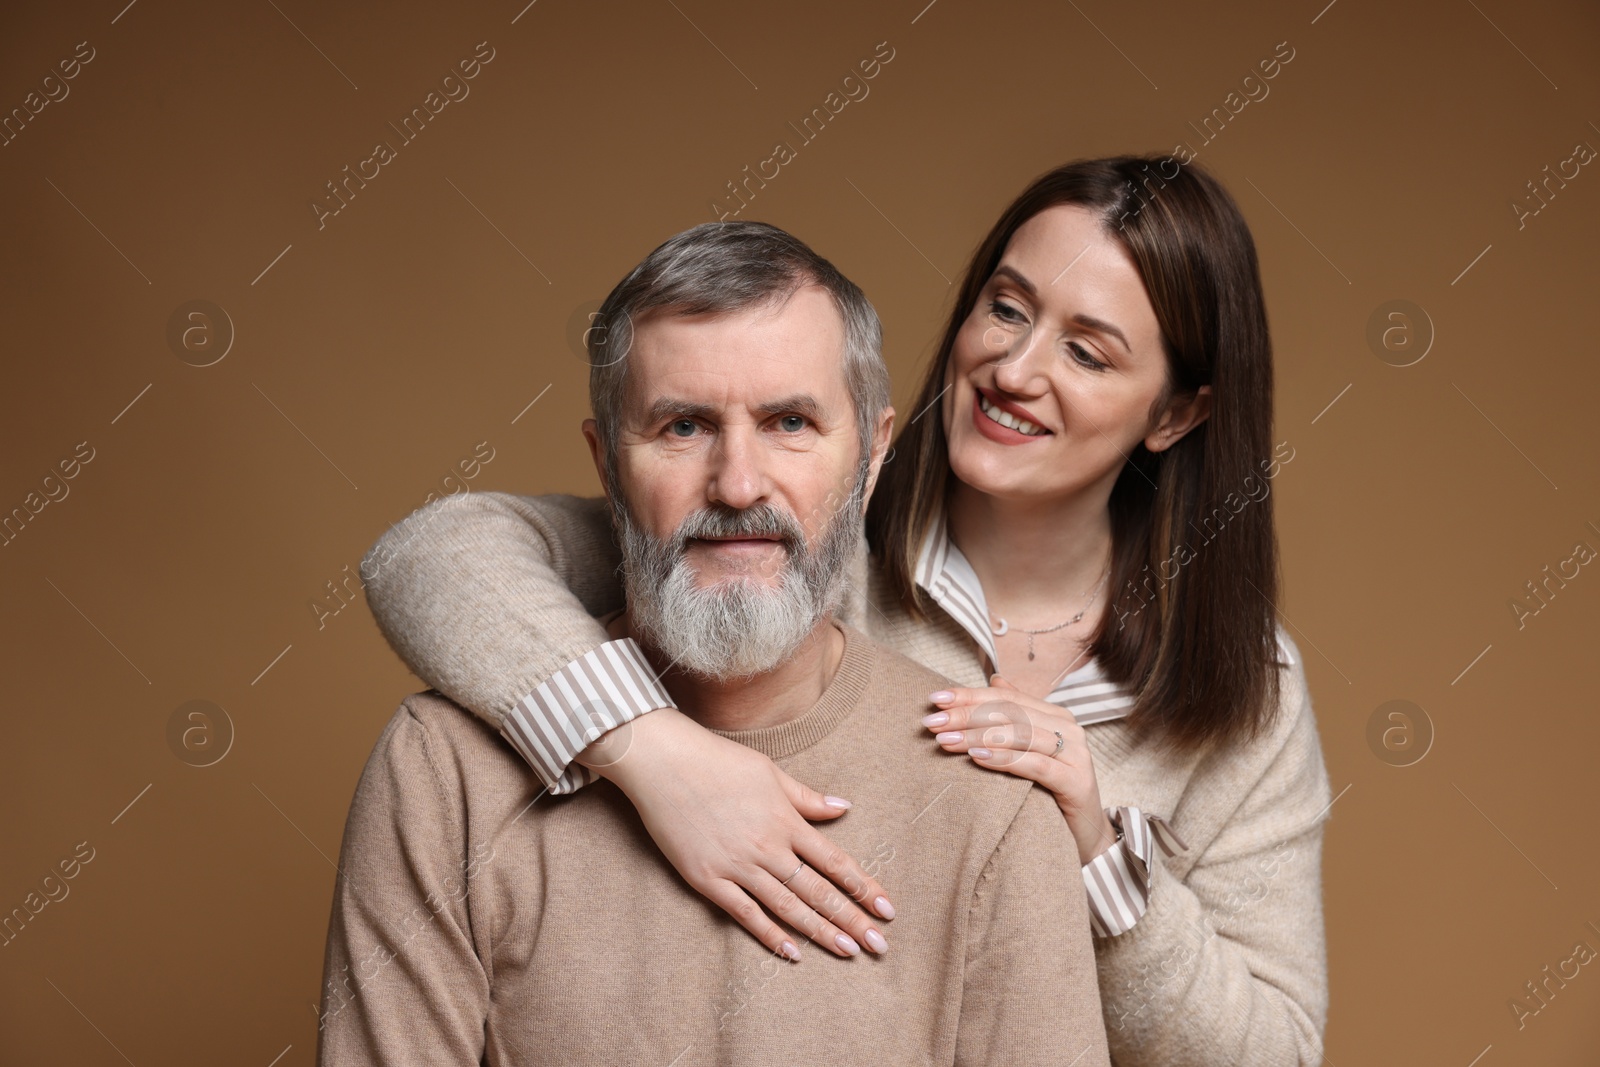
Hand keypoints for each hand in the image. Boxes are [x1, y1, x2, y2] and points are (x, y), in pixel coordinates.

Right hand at [578, 707, 894, 960]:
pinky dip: (770, 935)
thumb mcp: (770, 772)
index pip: (836, 862)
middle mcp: (768, 847)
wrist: (663, 763)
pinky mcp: (708, 879)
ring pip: (788, 908)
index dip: (864, 888)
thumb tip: (844, 808)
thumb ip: (807, 797)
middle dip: (852, 920)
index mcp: (786, 820)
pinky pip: (745, 914)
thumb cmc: (717, 760)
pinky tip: (793, 952)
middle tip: (879, 946)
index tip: (887, 910)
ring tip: (848, 951)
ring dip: (821, 932)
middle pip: (819, 891)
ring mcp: (737, 866)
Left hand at [923, 676, 1119, 863]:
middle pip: (1010, 713)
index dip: (969, 695)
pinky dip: (1004, 758)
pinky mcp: (1076, 781)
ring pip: (1020, 735)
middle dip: (966, 715)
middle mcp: (1068, 729)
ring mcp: (1076, 754)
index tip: (935, 698)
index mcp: (1055, 715)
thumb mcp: (1032, 749)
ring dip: (978, 736)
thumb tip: (995, 680)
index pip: (1005, 698)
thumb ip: (1017, 714)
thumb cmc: (1052, 790)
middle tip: (933, 722)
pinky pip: (1035, 765)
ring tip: (946, 741)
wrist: (1085, 833)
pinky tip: (977, 757)